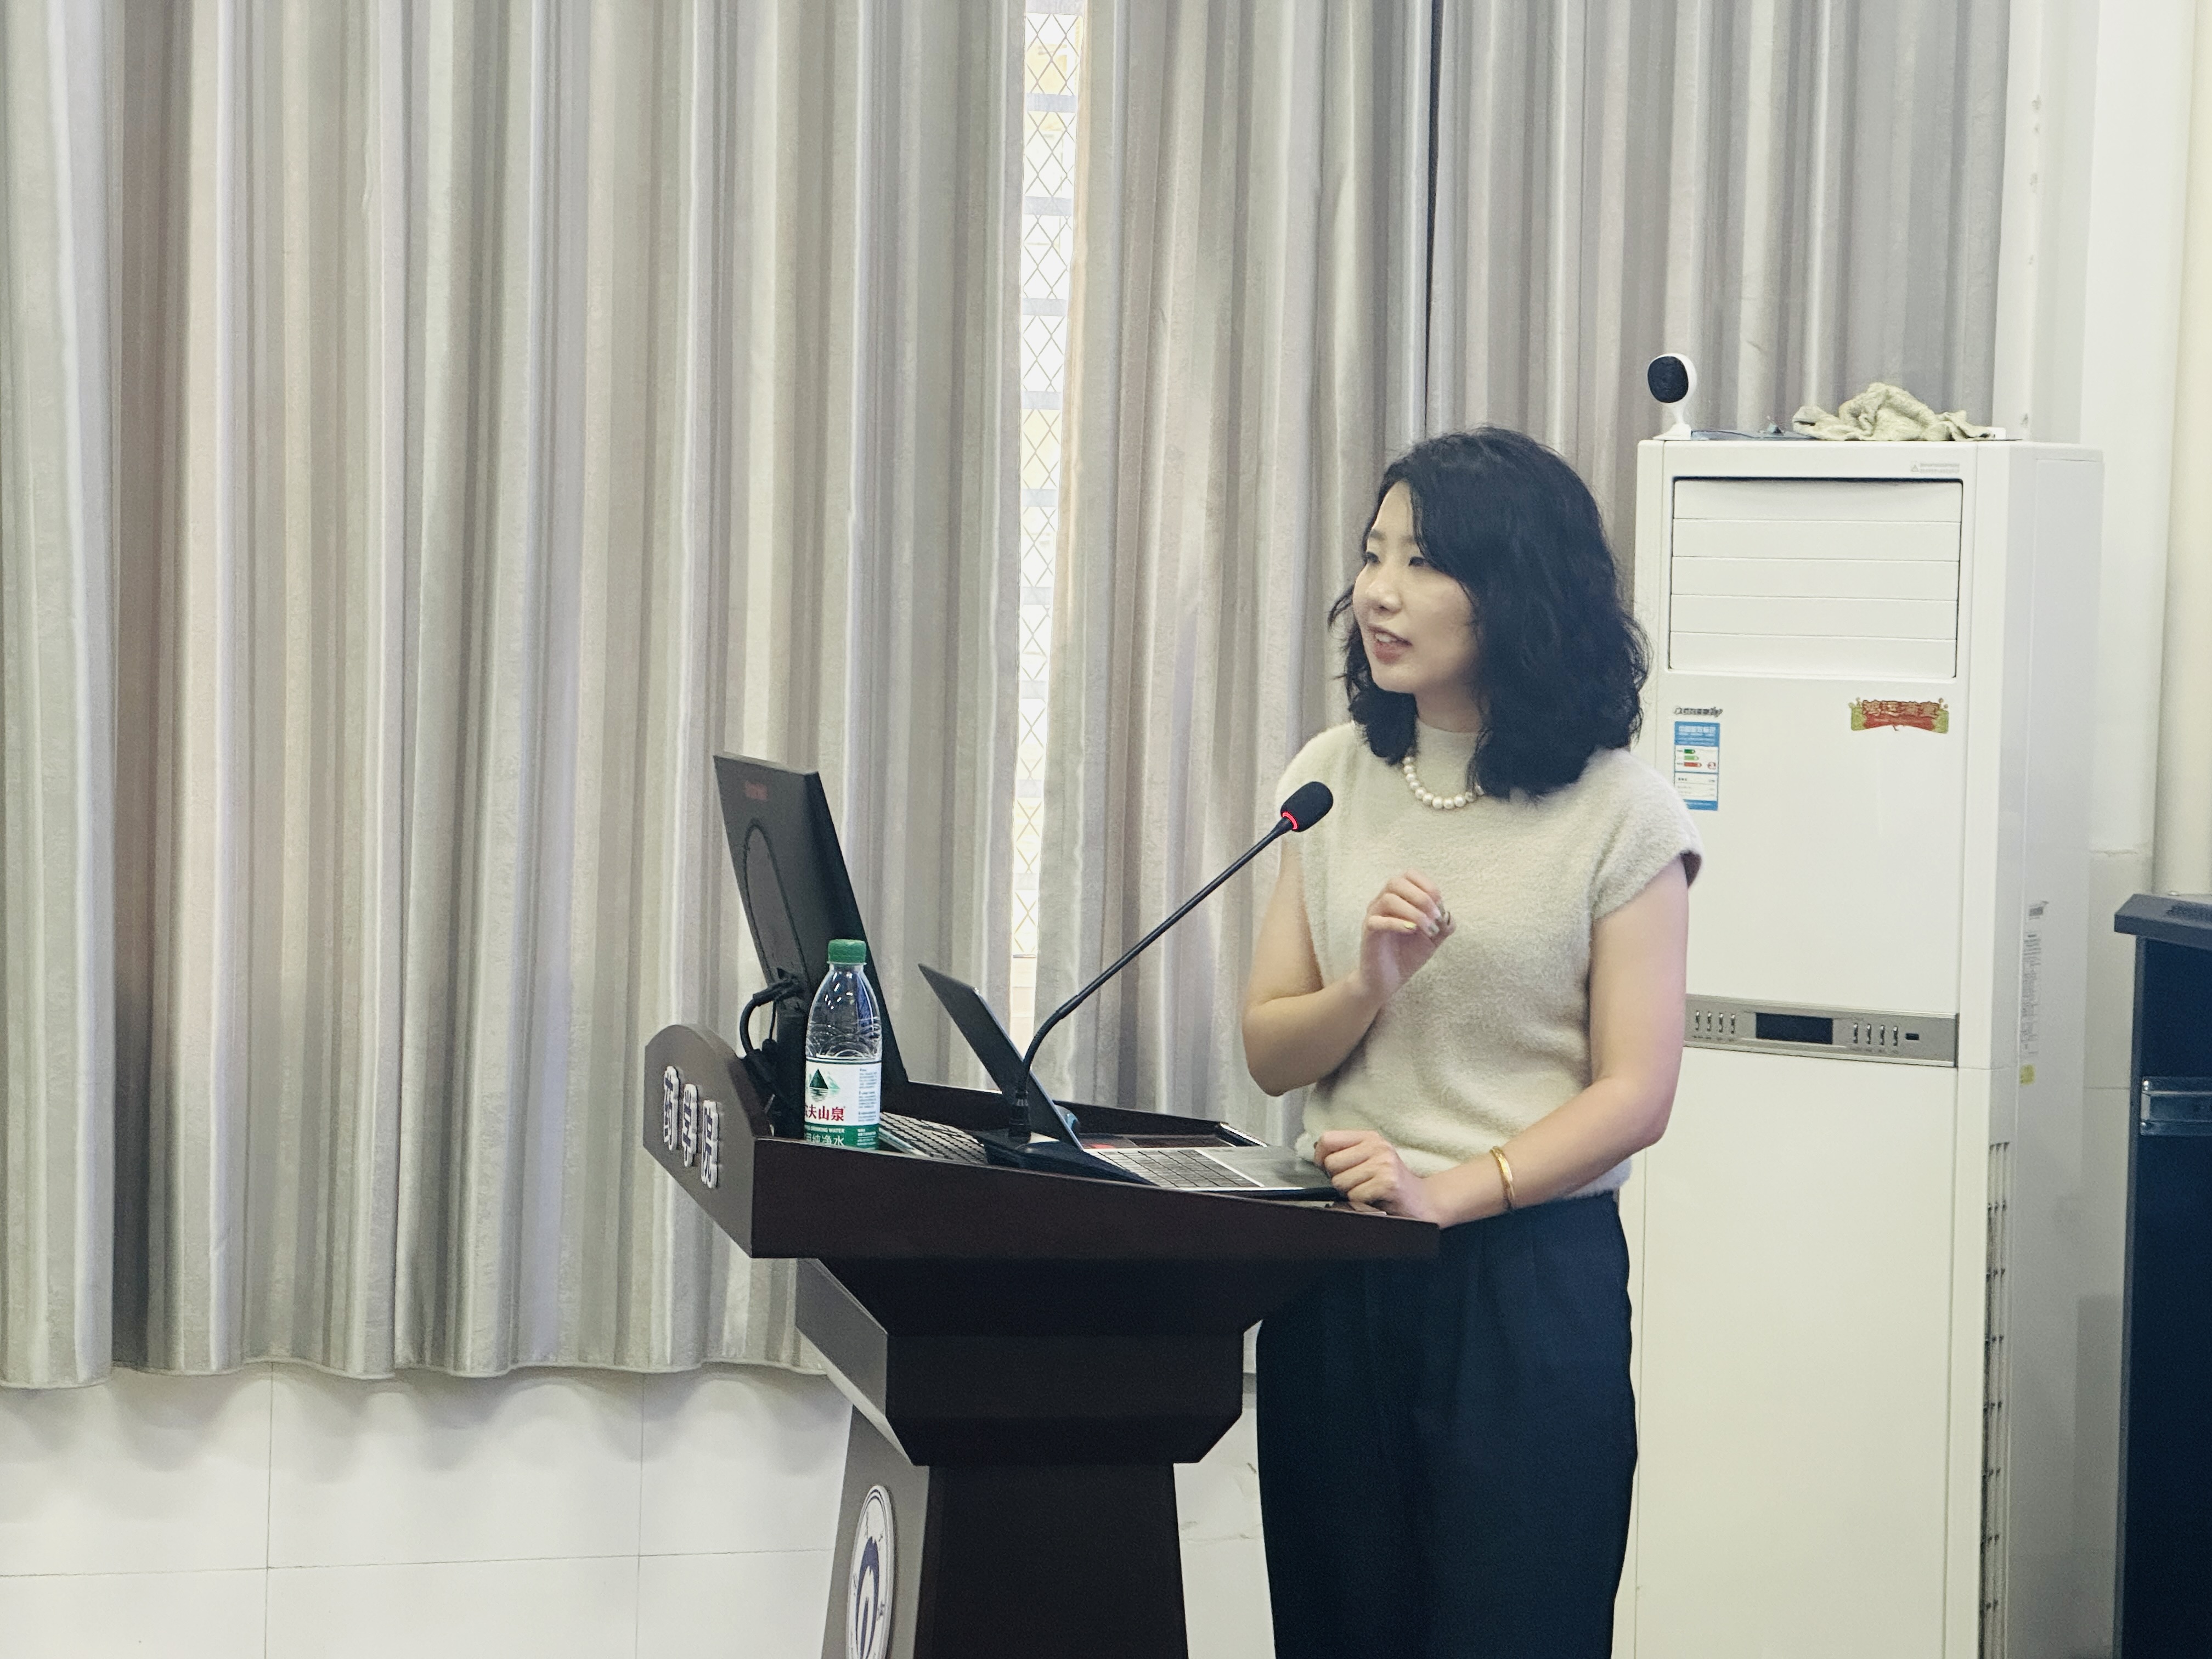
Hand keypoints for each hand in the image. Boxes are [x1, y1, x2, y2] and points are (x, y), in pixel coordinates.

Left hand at [1315, 1129, 1437, 1220]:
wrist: (1424, 1200)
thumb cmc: (1392, 1181)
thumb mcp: (1372, 1158)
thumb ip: (1347, 1152)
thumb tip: (1317, 1151)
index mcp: (1370, 1138)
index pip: (1328, 1139)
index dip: (1320, 1156)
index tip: (1325, 1167)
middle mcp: (1377, 1147)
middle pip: (1331, 1163)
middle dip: (1337, 1178)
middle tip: (1354, 1183)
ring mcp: (1383, 1164)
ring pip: (1340, 1181)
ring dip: (1349, 1192)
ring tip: (1366, 1191)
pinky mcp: (1387, 1183)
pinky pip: (1354, 1195)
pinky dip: (1360, 1202)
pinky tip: (1374, 1199)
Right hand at [1352, 871, 1451, 1005]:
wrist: (1388, 980)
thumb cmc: (1406, 955)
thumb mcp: (1432, 939)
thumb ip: (1443, 925)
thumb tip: (1448, 916)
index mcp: (1399, 899)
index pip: (1409, 875)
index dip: (1427, 885)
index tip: (1440, 904)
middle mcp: (1382, 903)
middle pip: (1396, 882)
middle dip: (1421, 897)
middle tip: (1435, 917)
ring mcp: (1373, 916)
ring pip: (1388, 899)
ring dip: (1414, 912)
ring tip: (1428, 928)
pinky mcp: (1368, 932)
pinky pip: (1377, 920)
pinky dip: (1398, 923)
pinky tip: (1412, 931)